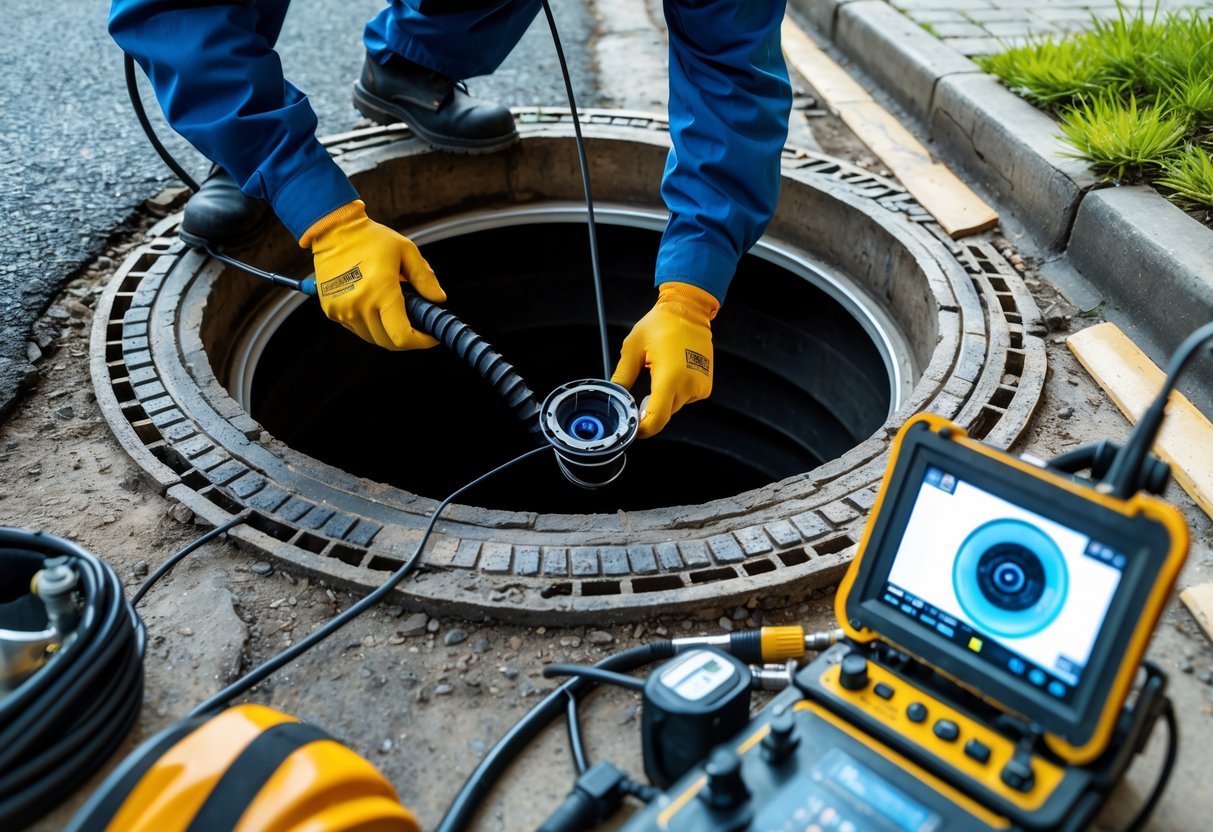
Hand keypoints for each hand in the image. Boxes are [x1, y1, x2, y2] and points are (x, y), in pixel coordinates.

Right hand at [302, 200, 446, 349]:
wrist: (333, 230)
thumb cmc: (371, 238)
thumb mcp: (406, 250)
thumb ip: (424, 278)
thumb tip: (439, 300)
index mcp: (381, 291)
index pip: (402, 336)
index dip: (421, 342)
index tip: (431, 336)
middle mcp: (359, 305)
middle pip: (389, 342)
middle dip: (408, 338)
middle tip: (419, 326)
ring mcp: (342, 310)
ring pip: (373, 337)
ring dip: (388, 331)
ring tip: (396, 311)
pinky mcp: (331, 311)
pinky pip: (357, 328)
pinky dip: (371, 324)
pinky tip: (376, 306)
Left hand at [611, 281, 717, 437]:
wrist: (689, 310)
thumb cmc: (661, 324)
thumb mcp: (632, 348)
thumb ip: (622, 376)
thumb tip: (615, 395)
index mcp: (670, 378)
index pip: (656, 419)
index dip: (642, 429)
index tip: (633, 428)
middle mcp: (688, 385)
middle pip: (664, 413)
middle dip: (649, 407)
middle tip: (640, 389)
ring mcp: (700, 386)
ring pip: (674, 406)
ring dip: (663, 397)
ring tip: (659, 370)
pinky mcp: (706, 385)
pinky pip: (686, 398)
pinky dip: (677, 391)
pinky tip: (673, 371)